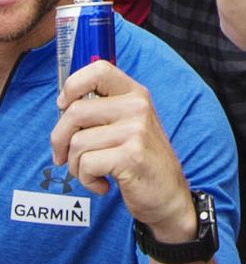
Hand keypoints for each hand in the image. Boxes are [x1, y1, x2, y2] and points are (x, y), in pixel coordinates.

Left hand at [52, 62, 196, 234]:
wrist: (167, 194)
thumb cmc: (140, 160)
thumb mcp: (128, 125)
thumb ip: (103, 110)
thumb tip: (63, 105)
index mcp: (135, 94)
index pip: (98, 69)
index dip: (72, 86)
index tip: (64, 107)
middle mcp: (138, 106)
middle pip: (74, 112)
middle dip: (59, 140)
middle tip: (63, 156)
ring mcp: (137, 130)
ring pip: (76, 143)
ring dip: (75, 165)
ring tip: (93, 171)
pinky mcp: (131, 156)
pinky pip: (85, 165)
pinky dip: (87, 180)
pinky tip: (103, 184)